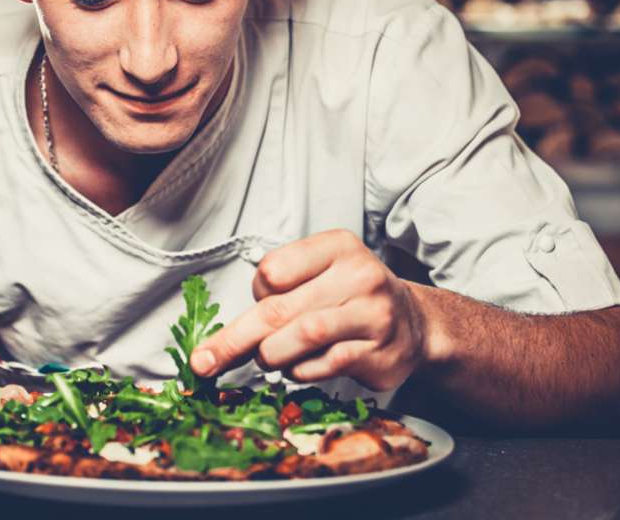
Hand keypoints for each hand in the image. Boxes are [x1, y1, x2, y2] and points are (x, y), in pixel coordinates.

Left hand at [190, 229, 427, 390]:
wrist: (415, 324)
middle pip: (280, 309)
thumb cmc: (353, 297)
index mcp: (338, 247)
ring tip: (268, 359)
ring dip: (272, 355)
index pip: (273, 270)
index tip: (260, 303)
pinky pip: (325, 365)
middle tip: (204, 362)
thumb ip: (282, 290)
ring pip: (302, 337)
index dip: (257, 293)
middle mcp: (360, 275)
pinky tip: (300, 368)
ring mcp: (374, 315)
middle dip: (235, 340)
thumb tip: (222, 335)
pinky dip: (301, 371)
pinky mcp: (380, 353)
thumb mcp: (323, 273)